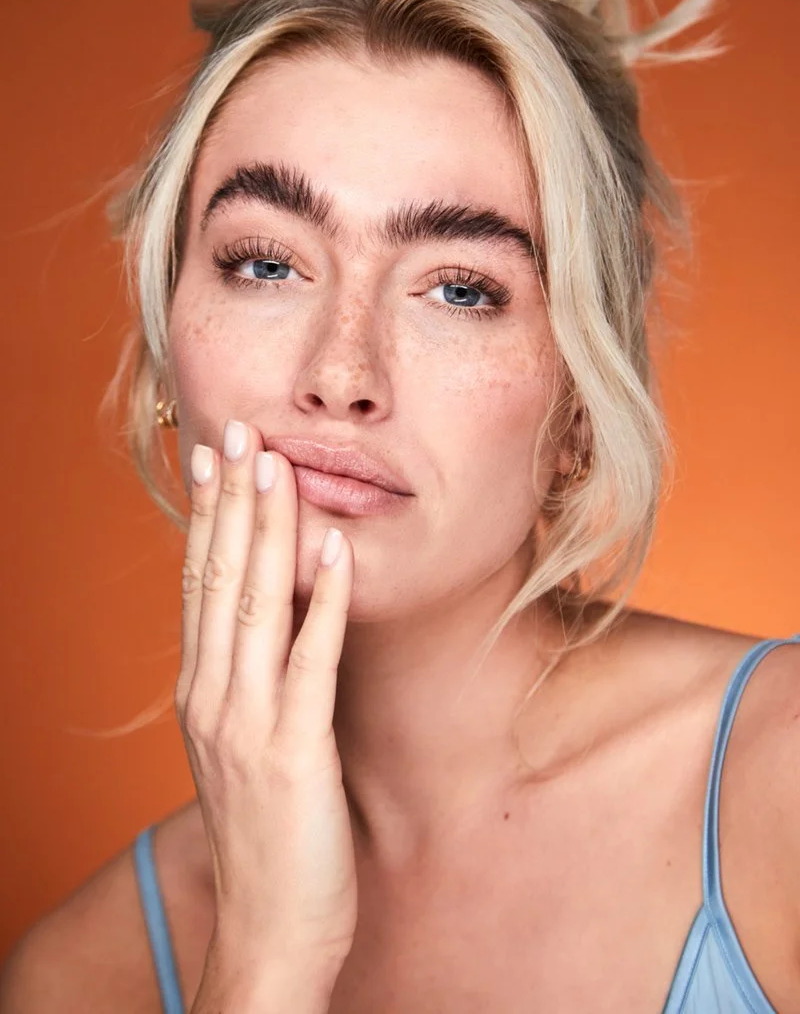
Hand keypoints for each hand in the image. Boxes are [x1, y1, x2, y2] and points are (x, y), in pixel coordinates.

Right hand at [175, 418, 357, 975]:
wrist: (268, 932)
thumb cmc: (266, 837)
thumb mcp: (242, 747)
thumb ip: (248, 684)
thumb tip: (271, 625)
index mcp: (201, 693)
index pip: (197, 584)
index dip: (206, 516)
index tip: (212, 457)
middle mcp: (213, 698)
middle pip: (217, 578)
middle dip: (230, 500)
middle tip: (238, 430)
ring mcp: (247, 724)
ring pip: (253, 604)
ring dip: (267, 528)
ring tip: (277, 463)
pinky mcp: (293, 752)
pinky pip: (310, 661)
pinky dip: (321, 602)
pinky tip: (333, 550)